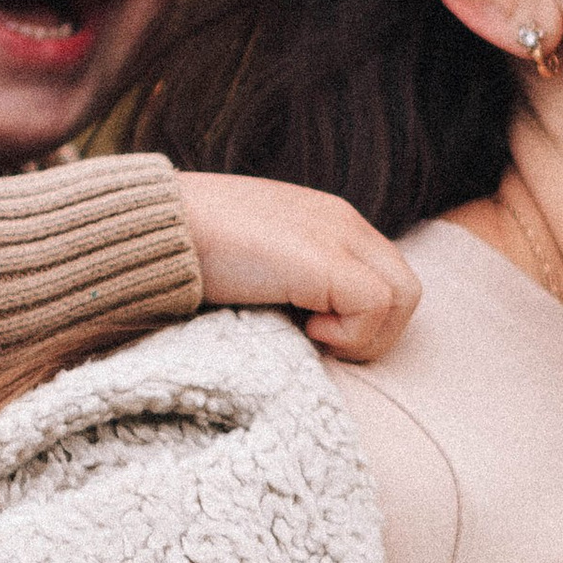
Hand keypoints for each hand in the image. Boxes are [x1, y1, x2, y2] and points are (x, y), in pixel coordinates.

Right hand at [175, 172, 419, 362]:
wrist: (156, 228)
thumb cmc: (192, 253)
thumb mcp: (259, 265)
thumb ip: (294, 281)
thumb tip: (311, 327)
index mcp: (329, 222)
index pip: (386, 278)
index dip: (362, 319)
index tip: (313, 331)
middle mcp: (343, 222)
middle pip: (406, 291)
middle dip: (372, 333)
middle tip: (318, 340)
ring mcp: (338, 236)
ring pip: (403, 299)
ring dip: (361, 335)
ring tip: (309, 331)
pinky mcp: (327, 260)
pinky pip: (375, 307)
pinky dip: (347, 333)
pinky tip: (302, 326)